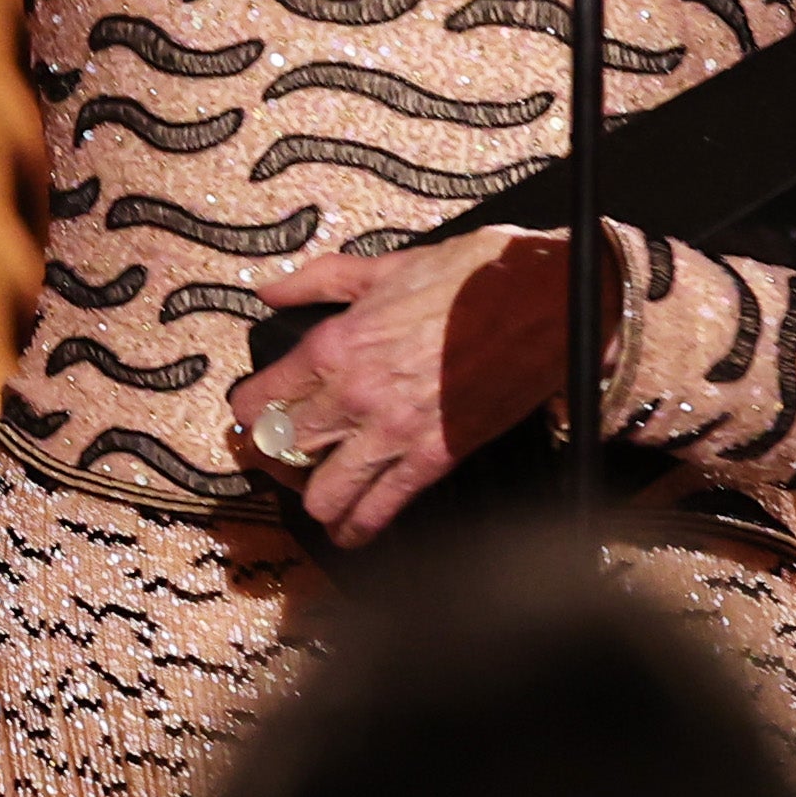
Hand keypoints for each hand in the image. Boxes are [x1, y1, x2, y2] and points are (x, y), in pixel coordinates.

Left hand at [226, 227, 579, 543]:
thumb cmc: (474, 274)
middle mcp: (355, 394)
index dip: (248, 412)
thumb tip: (271, 291)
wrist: (547, 298)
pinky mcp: (434, 457)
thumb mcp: (387, 265)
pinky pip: (381, 509)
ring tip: (318, 496)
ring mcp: (393, 431)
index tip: (251, 415)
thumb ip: (321, 282)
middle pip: (284, 449)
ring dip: (314, 500)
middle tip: (282, 458)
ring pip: (323, 493)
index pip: (262, 397)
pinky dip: (360, 527)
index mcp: (336, 343)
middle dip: (275, 458)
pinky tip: (353, 532)